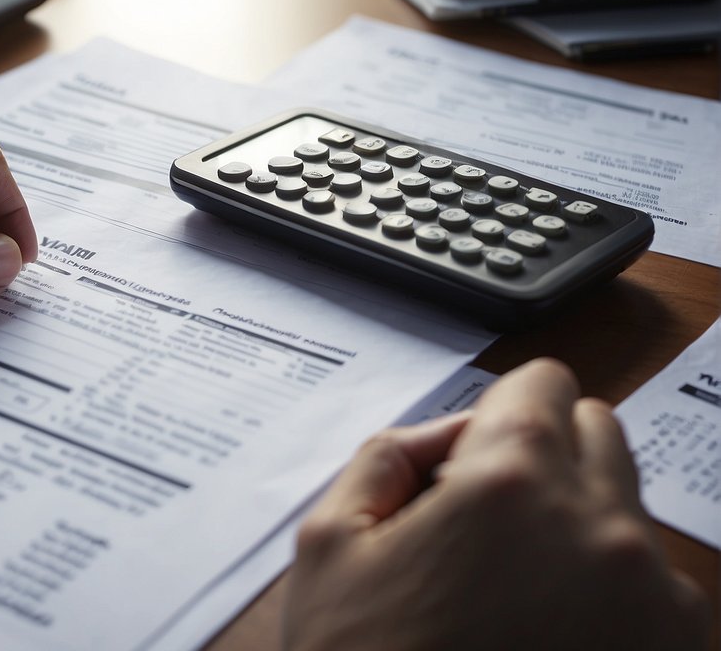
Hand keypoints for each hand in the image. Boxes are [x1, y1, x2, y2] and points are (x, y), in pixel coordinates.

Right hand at [282, 358, 709, 650]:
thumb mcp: (329, 546)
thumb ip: (387, 456)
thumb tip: (450, 435)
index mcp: (512, 481)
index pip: (542, 382)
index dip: (497, 411)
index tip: (469, 460)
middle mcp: (602, 524)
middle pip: (598, 430)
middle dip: (544, 454)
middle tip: (485, 521)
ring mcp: (653, 595)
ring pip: (627, 506)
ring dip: (580, 522)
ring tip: (516, 592)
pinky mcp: (676, 649)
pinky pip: (655, 582)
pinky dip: (611, 587)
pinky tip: (550, 635)